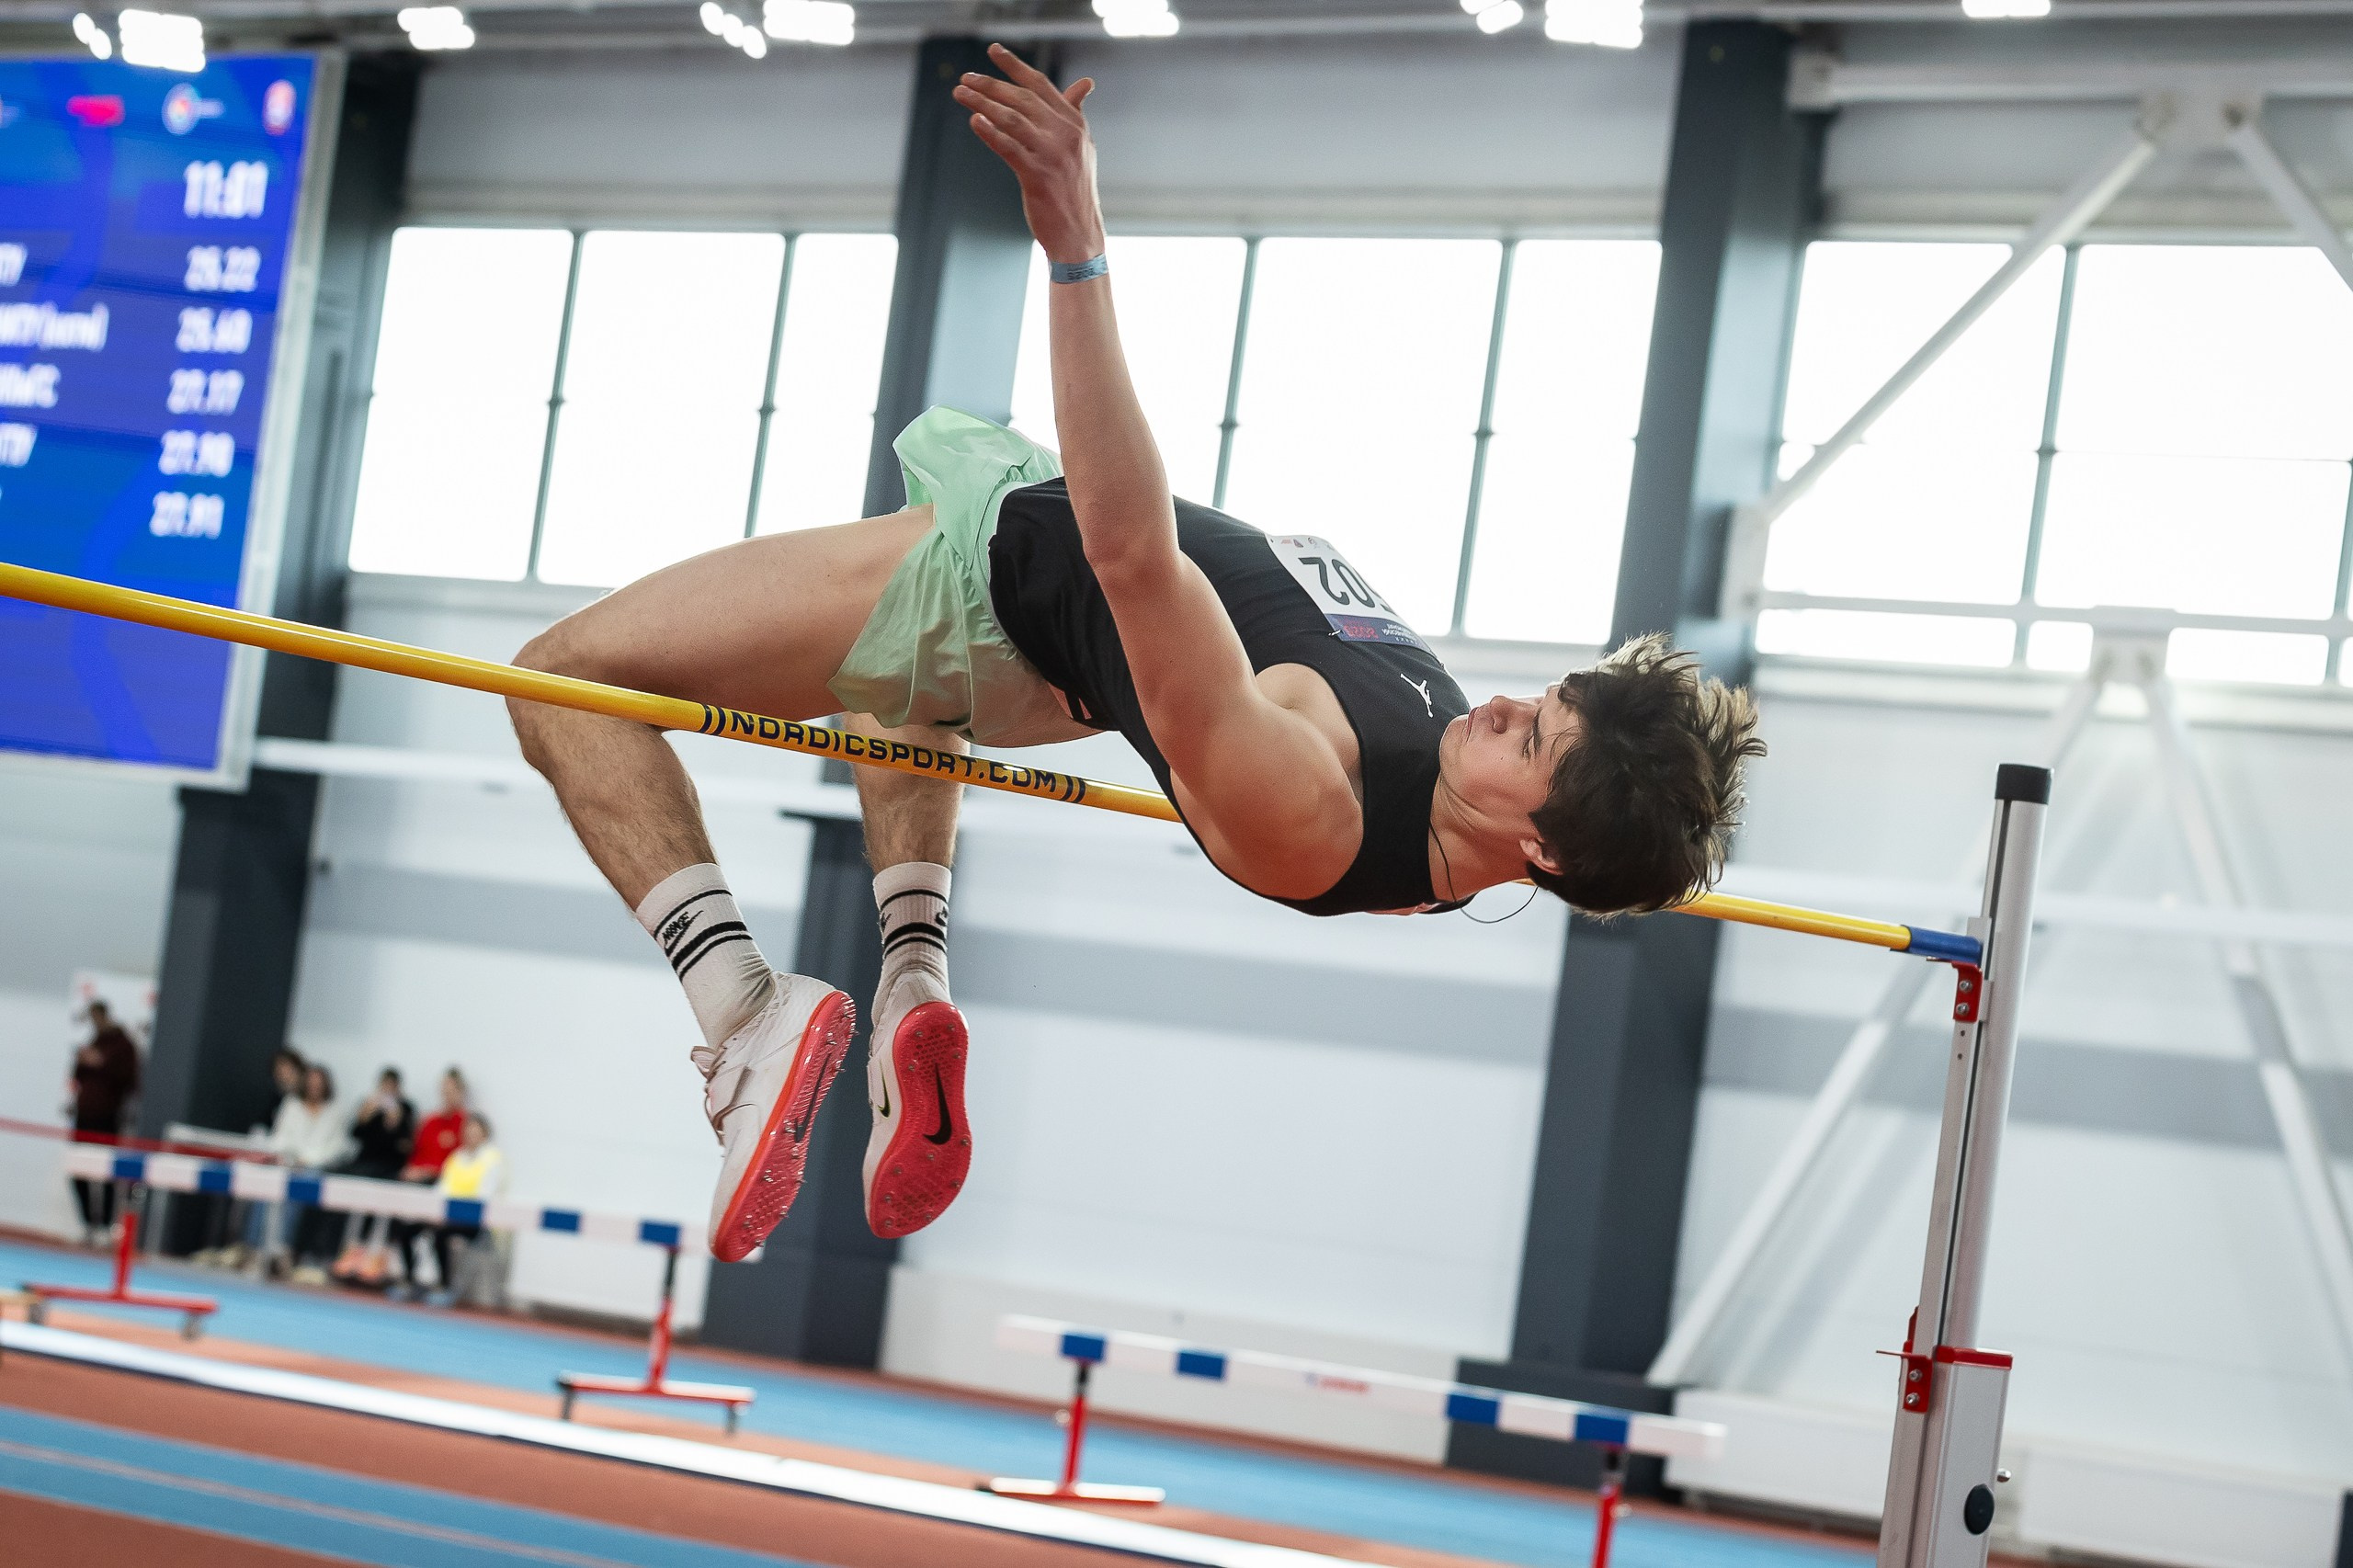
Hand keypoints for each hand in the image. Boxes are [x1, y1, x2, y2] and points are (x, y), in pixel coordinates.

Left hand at [954, 43, 1104, 264]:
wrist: (1079, 233)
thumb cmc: (1074, 190)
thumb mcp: (1083, 147)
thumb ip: (1075, 113)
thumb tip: (1084, 84)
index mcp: (1075, 124)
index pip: (1041, 86)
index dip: (1015, 66)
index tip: (993, 51)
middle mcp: (1066, 135)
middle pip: (1022, 99)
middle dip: (991, 85)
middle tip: (965, 78)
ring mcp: (1052, 155)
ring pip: (1011, 118)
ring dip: (982, 103)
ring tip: (960, 94)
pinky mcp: (1037, 176)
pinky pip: (1008, 147)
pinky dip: (989, 131)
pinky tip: (973, 120)